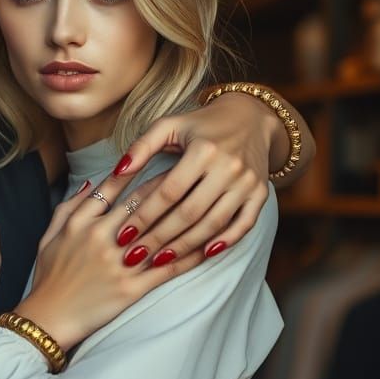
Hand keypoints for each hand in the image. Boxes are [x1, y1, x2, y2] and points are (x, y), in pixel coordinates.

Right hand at [21, 171, 205, 349]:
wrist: (48, 319)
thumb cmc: (49, 277)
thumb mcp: (49, 236)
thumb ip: (69, 207)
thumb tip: (91, 182)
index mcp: (81, 223)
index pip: (113, 187)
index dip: (137, 168)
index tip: (156, 155)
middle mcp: (101, 237)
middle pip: (142, 203)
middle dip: (168, 184)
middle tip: (189, 169)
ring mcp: (118, 263)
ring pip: (158, 232)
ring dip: (184, 214)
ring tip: (204, 198)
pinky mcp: (131, 288)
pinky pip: (167, 268)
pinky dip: (189, 255)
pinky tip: (208, 244)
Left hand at [103, 93, 278, 264]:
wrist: (250, 118)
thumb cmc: (200, 124)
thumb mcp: (169, 125)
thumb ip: (141, 146)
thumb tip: (118, 171)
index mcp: (203, 149)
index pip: (169, 191)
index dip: (144, 215)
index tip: (123, 234)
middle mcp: (229, 166)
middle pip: (190, 212)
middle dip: (160, 237)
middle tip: (135, 256)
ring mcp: (248, 182)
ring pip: (214, 223)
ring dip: (186, 246)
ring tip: (160, 260)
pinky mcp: (261, 194)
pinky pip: (244, 224)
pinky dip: (225, 241)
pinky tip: (203, 254)